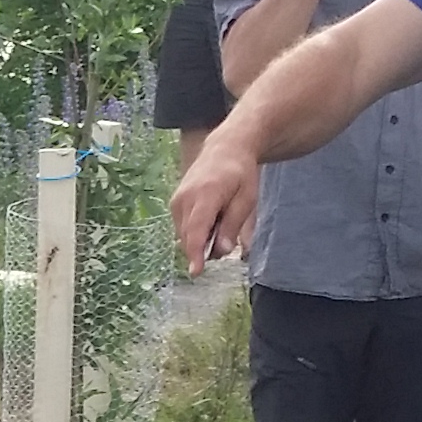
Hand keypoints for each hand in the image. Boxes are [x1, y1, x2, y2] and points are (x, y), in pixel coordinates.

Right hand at [172, 130, 261, 271]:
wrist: (224, 149)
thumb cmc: (240, 174)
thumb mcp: (247, 199)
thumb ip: (234, 225)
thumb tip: (223, 251)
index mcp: (206, 194)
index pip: (196, 230)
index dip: (195, 254)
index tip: (195, 272)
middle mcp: (185, 198)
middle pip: (189, 237)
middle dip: (205, 248)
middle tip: (228, 237)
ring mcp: (177, 200)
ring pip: (184, 235)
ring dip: (202, 239)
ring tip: (221, 220)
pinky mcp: (174, 203)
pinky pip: (183, 228)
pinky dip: (197, 231)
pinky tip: (211, 218)